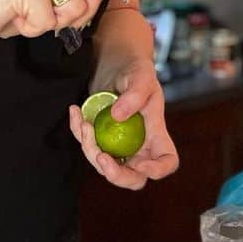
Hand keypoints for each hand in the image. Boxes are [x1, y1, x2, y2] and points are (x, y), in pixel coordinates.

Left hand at [68, 59, 178, 189]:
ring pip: (105, 165)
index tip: (141, 164)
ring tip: (84, 122)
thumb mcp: (142, 77)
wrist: (118, 63)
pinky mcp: (100, 139)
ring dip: (90, 149)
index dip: (157, 171)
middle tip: (101, 156)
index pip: (167, 161)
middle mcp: (140, 147)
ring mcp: (119, 146)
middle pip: (133, 178)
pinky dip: (78, 133)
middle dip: (115, 175)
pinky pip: (88, 146)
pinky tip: (75, 112)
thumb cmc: (137, 70)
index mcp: (157, 135)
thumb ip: (135, 95)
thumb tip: (117, 117)